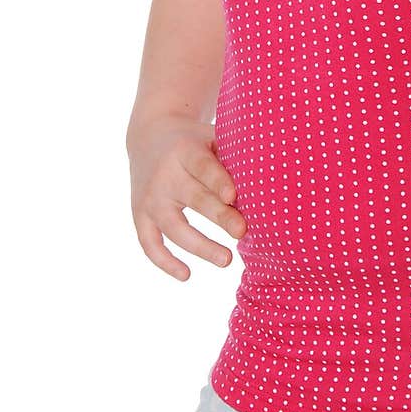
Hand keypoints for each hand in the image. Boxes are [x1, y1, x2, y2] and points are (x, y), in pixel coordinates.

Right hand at [127, 116, 246, 280]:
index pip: (203, 167)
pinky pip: (149, 243)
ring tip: (227, 260)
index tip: (235, 197)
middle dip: (219, 217)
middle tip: (242, 232)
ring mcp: (150, 198)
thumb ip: (233, 155)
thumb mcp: (210, 137)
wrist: (149, 136)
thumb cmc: (194, 141)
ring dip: (200, 246)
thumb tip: (270, 180)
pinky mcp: (139, 215)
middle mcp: (164, 176)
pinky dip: (165, 262)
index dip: (218, 181)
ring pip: (173, 227)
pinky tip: (187, 275)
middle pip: (194, 198)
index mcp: (185, 151)